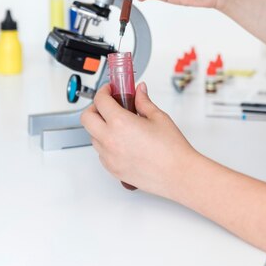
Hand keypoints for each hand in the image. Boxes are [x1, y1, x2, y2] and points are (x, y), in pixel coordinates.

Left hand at [80, 82, 197, 197]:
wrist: (178, 174)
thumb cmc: (171, 149)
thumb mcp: (158, 117)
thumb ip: (143, 101)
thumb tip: (139, 91)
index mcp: (120, 123)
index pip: (100, 101)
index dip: (104, 91)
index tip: (110, 90)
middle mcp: (110, 140)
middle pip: (86, 118)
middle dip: (94, 108)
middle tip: (108, 105)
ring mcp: (109, 157)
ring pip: (92, 136)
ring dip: (100, 127)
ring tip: (119, 124)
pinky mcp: (112, 169)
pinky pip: (101, 152)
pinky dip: (106, 143)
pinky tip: (122, 141)